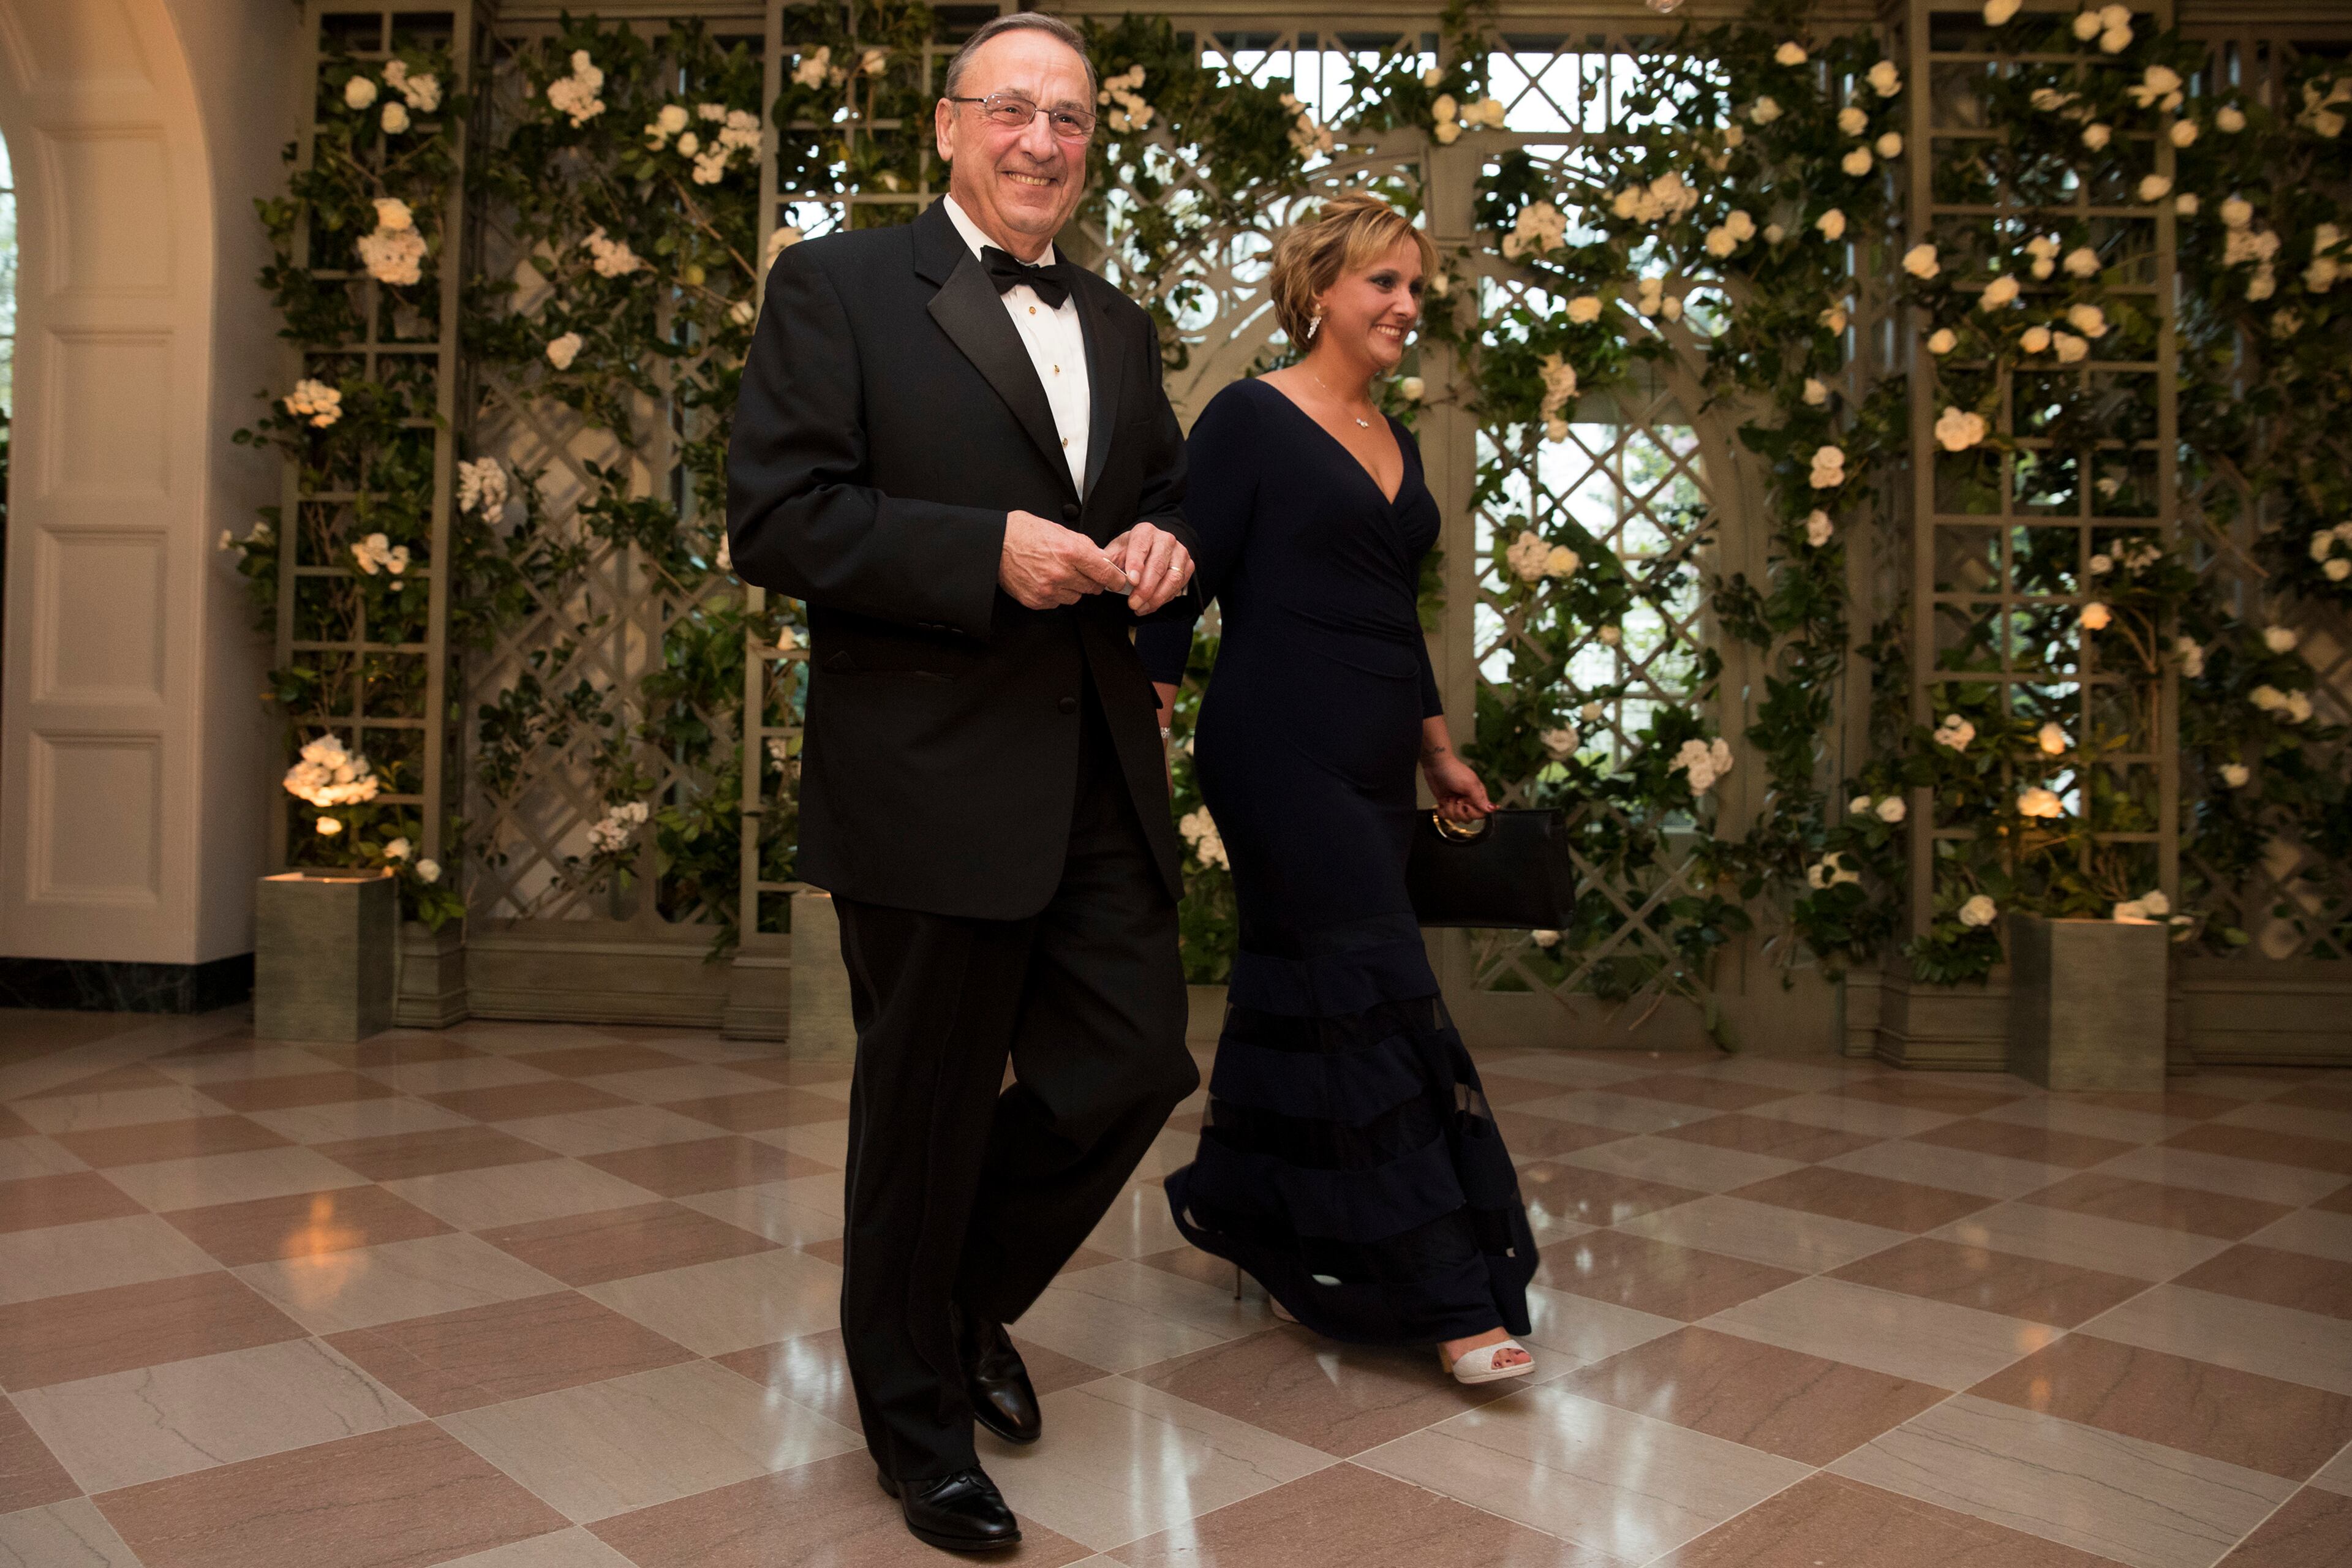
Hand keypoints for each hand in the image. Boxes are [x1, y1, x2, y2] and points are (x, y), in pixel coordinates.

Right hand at [999, 510, 1134, 609]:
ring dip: (1072, 588)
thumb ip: (1085, 546)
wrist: (995, 544)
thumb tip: (1102, 559)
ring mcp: (1047, 589)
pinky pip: (1057, 603)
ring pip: (1075, 597)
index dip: (1114, 578)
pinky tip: (1045, 580)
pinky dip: (1056, 594)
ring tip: (1058, 573)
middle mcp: (1060, 573)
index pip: (1103, 572)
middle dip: (1091, 580)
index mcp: (1070, 551)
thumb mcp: (1059, 530)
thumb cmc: (1026, 533)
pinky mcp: (1036, 600)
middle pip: (1092, 587)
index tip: (1118, 581)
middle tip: (1080, 571)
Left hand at [1104, 522, 1194, 614]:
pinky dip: (1165, 599)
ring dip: (1156, 597)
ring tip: (1141, 608)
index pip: (1140, 546)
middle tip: (1133, 603)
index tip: (1131, 580)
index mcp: (1144, 532)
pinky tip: (1150, 605)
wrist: (1154, 547)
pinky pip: (1179, 586)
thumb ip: (1109, 561)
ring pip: (1172, 578)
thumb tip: (1099, 573)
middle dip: (1145, 588)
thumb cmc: (1132, 551)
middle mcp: (1165, 539)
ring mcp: (1179, 552)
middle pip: (1158, 566)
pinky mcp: (1188, 565)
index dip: (1136, 563)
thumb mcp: (1118, 551)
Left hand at [1424, 749, 1494, 821]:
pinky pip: (1446, 817)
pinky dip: (1442, 811)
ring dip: (1449, 809)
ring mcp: (1457, 803)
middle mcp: (1468, 801)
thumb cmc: (1455, 772)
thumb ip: (1480, 799)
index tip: (1465, 804)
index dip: (1472, 813)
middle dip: (1459, 811)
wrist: (1436, 765)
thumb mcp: (1470, 785)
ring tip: (1448, 798)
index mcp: (1478, 796)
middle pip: (1468, 819)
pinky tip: (1442, 802)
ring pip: (1456, 819)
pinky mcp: (1446, 804)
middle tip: (1455, 799)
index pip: (1481, 814)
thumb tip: (1493, 809)